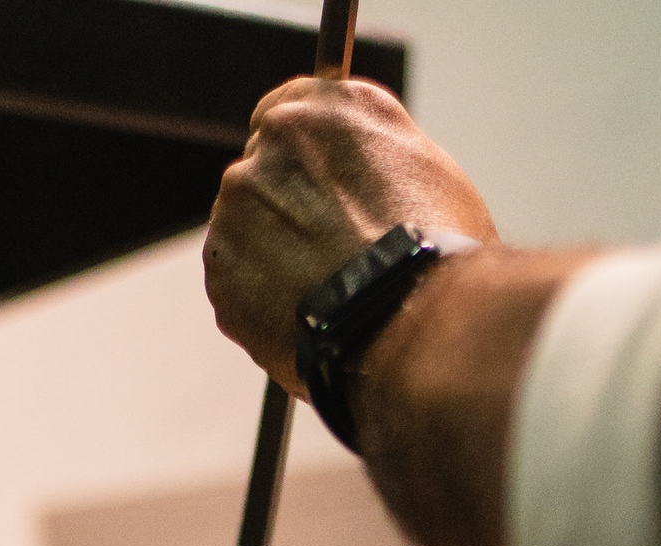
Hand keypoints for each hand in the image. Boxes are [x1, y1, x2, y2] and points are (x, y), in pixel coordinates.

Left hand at [205, 78, 497, 394]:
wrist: (418, 323)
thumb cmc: (439, 250)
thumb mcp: (426, 167)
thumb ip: (373, 150)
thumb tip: (359, 165)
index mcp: (325, 106)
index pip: (286, 117)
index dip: (303, 162)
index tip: (317, 192)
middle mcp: (272, 141)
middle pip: (263, 175)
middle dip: (288, 211)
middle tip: (329, 254)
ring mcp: (239, 205)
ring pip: (245, 230)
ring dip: (272, 256)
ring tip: (324, 294)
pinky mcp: (221, 268)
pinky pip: (236, 283)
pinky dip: (260, 302)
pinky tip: (304, 317)